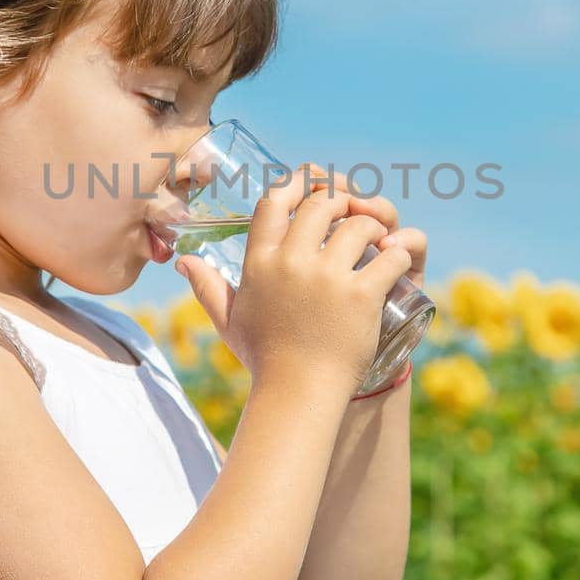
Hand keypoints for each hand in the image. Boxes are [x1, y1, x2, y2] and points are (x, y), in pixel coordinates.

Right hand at [174, 162, 415, 397]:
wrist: (297, 396)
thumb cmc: (265, 360)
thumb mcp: (229, 321)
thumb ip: (207, 288)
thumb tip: (182, 261)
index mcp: (260, 263)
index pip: (274, 201)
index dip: (298, 183)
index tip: (316, 183)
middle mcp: (290, 263)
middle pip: (321, 203)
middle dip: (342, 200)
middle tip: (354, 213)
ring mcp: (326, 278)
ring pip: (358, 225)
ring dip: (373, 226)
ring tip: (378, 240)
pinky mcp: (360, 295)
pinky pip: (388, 257)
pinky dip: (397, 254)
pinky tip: (395, 260)